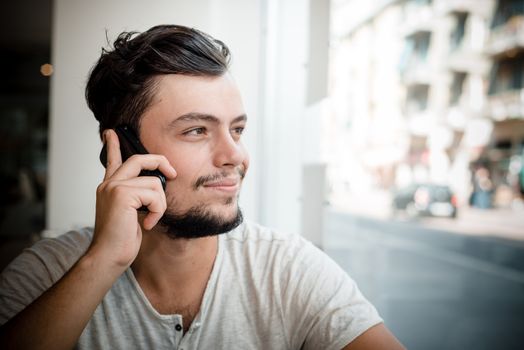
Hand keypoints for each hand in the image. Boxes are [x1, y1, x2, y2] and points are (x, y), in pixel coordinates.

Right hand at [88, 129, 176, 269]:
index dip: (112, 145)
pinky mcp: (122, 194)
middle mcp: (109, 183)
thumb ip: (138, 196)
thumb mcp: (131, 213)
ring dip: (160, 204)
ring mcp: (114, 187)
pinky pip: (155, 195)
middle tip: (173, 173)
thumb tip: (157, 184)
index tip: (111, 132)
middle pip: (139, 159)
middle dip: (161, 162)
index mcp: (110, 187)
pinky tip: (146, 223)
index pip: (112, 160)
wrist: (109, 256)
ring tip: (150, 219)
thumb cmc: (121, 239)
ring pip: (155, 183)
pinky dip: (157, 211)